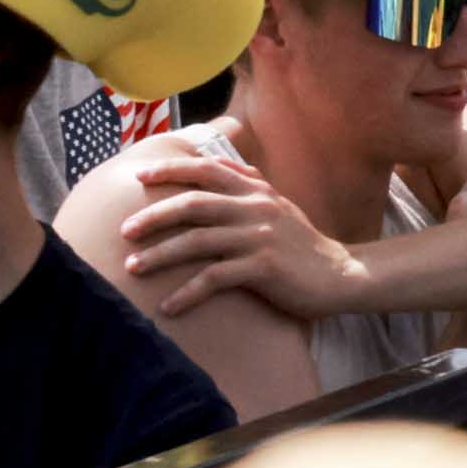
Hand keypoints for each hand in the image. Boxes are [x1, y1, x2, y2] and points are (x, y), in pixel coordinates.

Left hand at [120, 155, 358, 319]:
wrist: (342, 274)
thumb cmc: (303, 243)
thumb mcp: (277, 204)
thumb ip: (247, 181)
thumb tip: (215, 161)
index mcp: (256, 190)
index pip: (206, 170)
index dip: (171, 169)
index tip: (140, 177)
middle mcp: (256, 208)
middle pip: (193, 204)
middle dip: (154, 216)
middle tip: (125, 230)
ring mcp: (259, 238)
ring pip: (197, 242)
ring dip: (160, 255)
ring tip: (133, 267)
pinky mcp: (264, 269)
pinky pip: (215, 279)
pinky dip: (187, 293)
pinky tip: (168, 306)